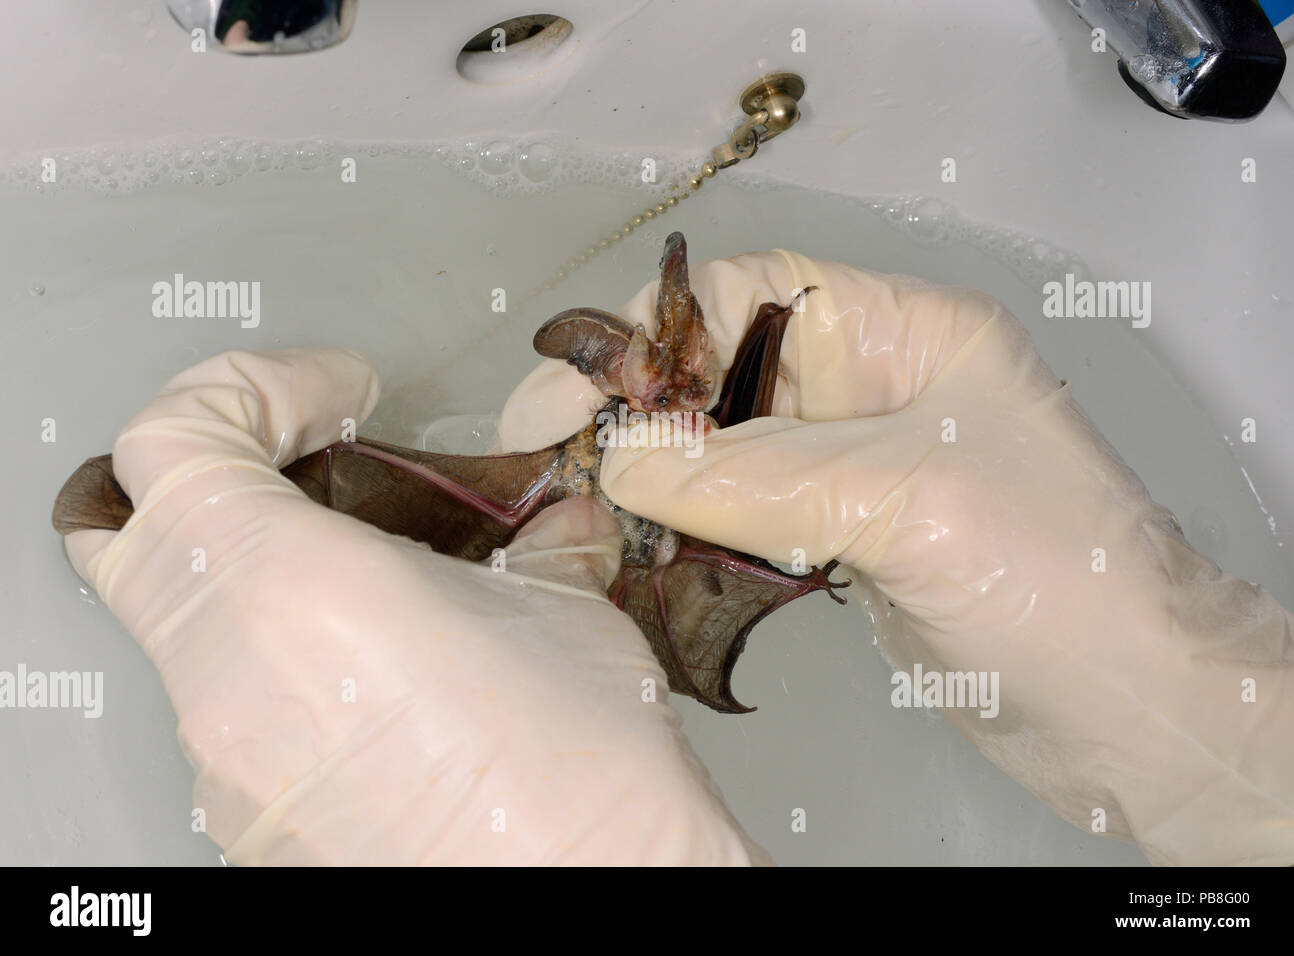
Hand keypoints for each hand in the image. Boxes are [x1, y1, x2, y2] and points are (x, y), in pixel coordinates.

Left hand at [66, 348, 765, 864]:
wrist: (599, 905)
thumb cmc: (587, 783)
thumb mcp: (568, 614)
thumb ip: (535, 546)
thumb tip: (549, 527)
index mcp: (292, 597)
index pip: (169, 444)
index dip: (245, 387)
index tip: (333, 397)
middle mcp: (228, 684)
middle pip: (132, 532)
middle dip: (216, 474)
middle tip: (313, 464)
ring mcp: (225, 766)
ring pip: (185, 628)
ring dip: (262, 578)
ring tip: (381, 586)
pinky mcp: (248, 821)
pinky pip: (231, 712)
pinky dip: (284, 664)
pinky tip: (388, 680)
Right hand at [501, 249, 1293, 865]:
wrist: (1125, 704)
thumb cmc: (1059, 576)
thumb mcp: (904, 499)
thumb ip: (756, 477)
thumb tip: (623, 461)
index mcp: (902, 333)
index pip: (747, 295)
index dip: (650, 339)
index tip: (568, 399)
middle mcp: (870, 385)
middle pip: (721, 373)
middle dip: (635, 412)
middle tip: (546, 462)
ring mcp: (852, 463)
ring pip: (722, 449)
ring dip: (651, 477)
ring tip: (571, 509)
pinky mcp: (839, 534)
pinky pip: (740, 514)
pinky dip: (686, 530)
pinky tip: (639, 549)